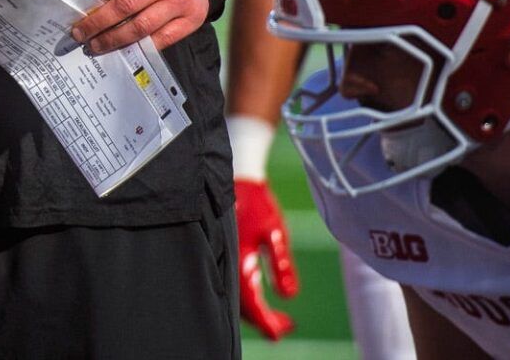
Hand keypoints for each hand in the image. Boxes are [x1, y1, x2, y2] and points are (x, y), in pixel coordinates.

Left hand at [70, 0, 208, 52]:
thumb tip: (94, 6)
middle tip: (81, 34)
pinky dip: (141, 47)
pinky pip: (162, 40)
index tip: (81, 12)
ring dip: (115, 40)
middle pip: (125, 6)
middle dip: (98, 23)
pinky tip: (126, 50)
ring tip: (98, 45)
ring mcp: (180, 2)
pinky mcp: (191, 20)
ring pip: (142, 27)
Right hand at [236, 178, 298, 340]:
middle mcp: (225, 265)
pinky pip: (232, 285)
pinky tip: (258, 294)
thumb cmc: (256, 201)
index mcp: (238, 263)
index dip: (268, 323)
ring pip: (235, 298)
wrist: (235, 177)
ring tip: (277, 314)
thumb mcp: (275, 233)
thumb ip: (281, 265)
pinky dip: (246, 296)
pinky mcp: (221, 254)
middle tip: (286, 325)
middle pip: (242, 307)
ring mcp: (221, 259)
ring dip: (255, 310)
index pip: (252, 306)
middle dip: (264, 320)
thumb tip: (289, 296)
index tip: (282, 332)